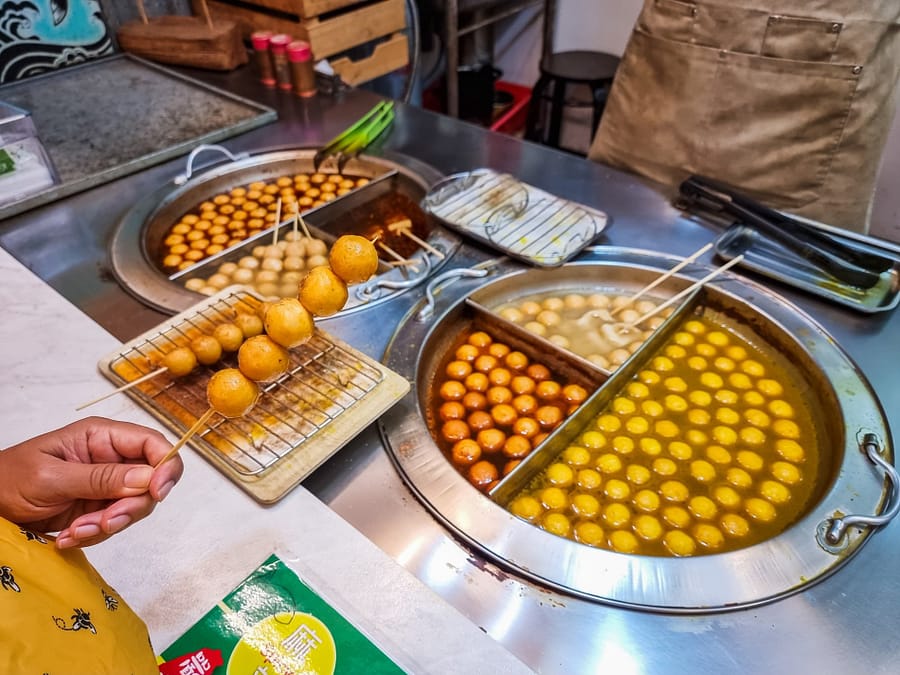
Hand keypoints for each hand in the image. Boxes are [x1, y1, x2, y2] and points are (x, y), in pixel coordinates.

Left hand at [0, 416, 182, 548]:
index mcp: (102, 437)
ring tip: (74, 532)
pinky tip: (67, 537)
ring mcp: (105, 485)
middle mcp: (111, 458)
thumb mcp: (52, 477)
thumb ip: (100, 478)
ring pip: (134, 507)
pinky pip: (114, 524)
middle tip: (105, 523)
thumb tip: (148, 478)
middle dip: (129, 506)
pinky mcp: (97, 508)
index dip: (165, 466)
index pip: (152, 444)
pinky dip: (94, 535)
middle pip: (149, 481)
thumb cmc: (9, 479)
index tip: (158, 493)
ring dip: (108, 525)